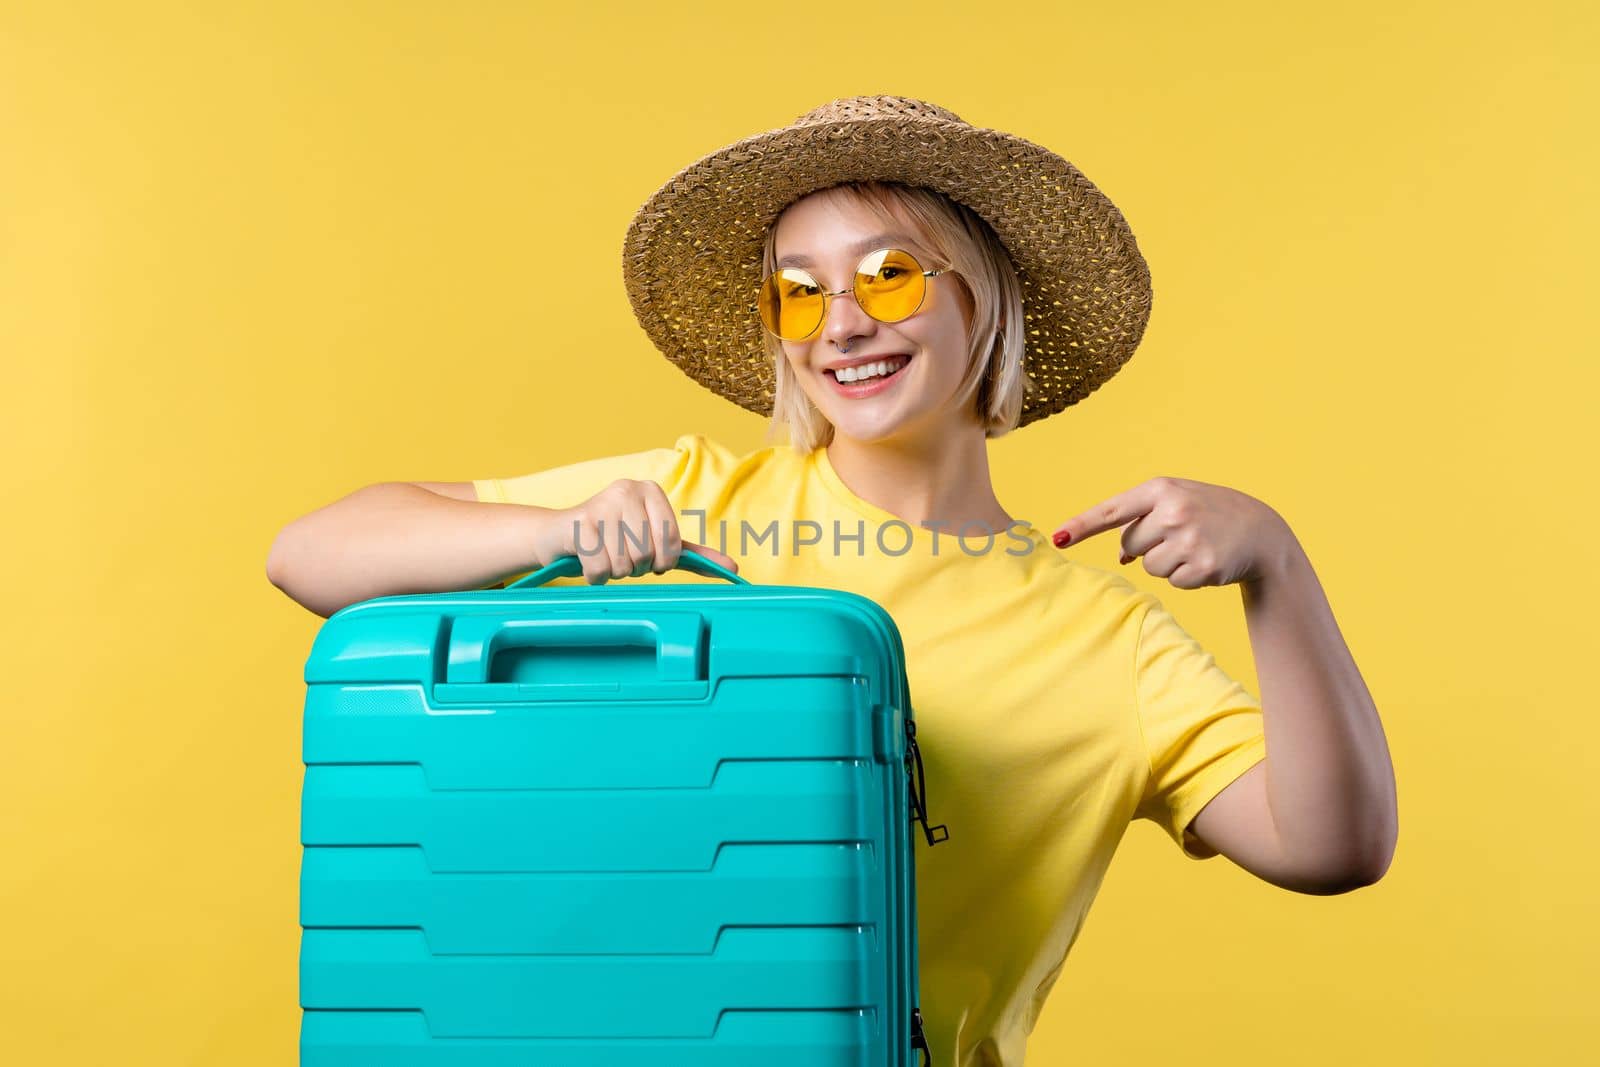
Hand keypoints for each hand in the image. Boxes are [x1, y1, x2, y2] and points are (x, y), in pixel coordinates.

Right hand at [537, 478, 739, 584]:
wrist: (560, 535)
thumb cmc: (614, 539)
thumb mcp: (657, 543)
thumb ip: (693, 555)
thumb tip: (733, 569)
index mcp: (651, 490)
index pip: (672, 541)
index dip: (660, 561)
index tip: (647, 557)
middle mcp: (628, 489)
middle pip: (647, 553)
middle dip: (634, 568)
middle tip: (621, 557)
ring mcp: (601, 503)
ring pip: (623, 564)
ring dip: (614, 572)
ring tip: (604, 556)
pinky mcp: (579, 523)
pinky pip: (599, 569)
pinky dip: (595, 576)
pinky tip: (588, 560)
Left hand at [1050, 476, 1292, 588]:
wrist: (1262, 533)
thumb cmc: (1210, 514)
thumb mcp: (1177, 502)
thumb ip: (1143, 519)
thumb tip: (1120, 555)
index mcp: (1161, 489)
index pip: (1112, 510)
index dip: (1082, 526)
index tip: (1057, 539)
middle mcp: (1173, 510)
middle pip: (1129, 545)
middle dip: (1147, 546)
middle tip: (1180, 536)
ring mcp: (1188, 539)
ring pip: (1148, 567)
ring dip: (1167, 564)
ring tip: (1195, 547)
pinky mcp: (1201, 566)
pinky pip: (1172, 582)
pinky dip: (1185, 577)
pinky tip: (1206, 561)